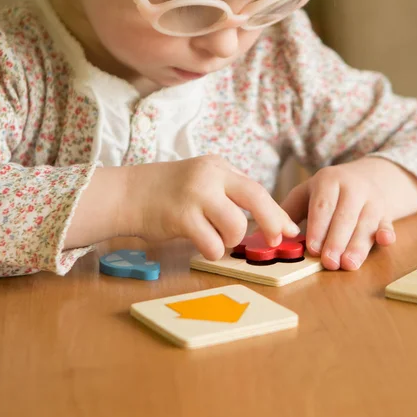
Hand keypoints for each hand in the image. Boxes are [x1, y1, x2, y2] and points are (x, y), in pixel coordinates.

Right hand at [124, 155, 300, 259]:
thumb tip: (266, 218)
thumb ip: (228, 193)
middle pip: (256, 198)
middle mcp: (210, 175)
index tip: (289, 229)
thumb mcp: (200, 180)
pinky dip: (212, 250)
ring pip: (236, 227)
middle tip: (275, 241)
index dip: (276, 212)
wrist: (127, 194)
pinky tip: (199, 242)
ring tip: (213, 237)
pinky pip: (213, 244)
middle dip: (272, 223)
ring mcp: (196, 194)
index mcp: (218, 166)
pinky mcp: (182, 216)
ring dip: (230, 240)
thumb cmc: (167, 192)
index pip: (256, 189)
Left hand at [280, 157, 416, 270]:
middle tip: (329, 263)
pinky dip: (387, 232)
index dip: (318, 228)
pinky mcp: (386, 212)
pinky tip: (385, 242)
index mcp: (328, 180)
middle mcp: (353, 187)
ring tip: (349, 265)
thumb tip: (265, 234)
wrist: (364, 178)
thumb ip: (287, 212)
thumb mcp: (305, 194)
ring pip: (366, 223)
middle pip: (344, 217)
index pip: (322, 206)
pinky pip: (387, 222)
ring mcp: (372, 199)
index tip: (313, 249)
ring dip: (358, 245)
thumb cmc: (326, 192)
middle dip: (337, 241)